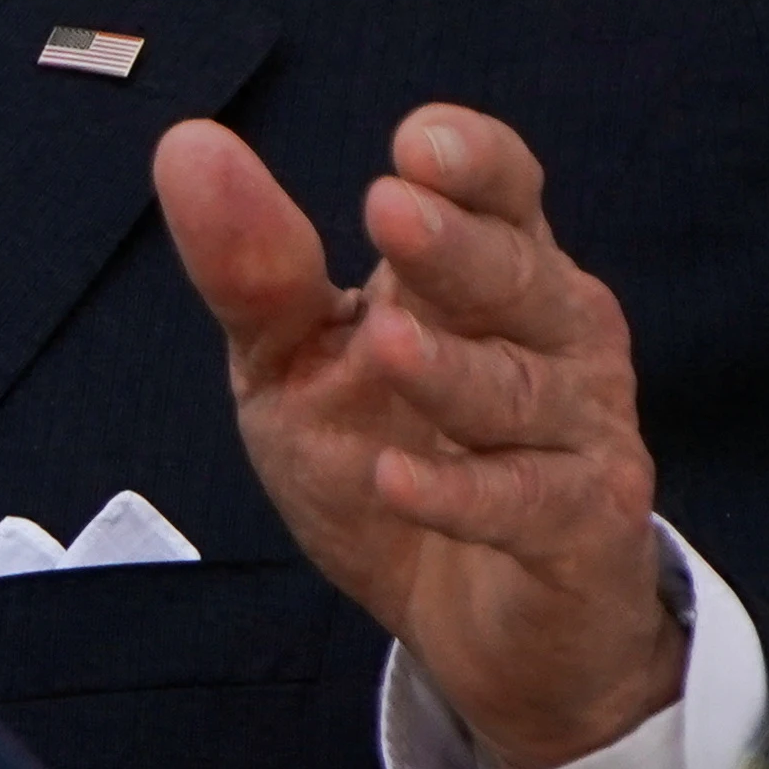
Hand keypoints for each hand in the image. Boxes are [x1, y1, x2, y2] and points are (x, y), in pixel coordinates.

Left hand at [153, 105, 682, 768]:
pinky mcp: (581, 526)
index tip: (417, 141)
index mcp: (491, 274)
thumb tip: (187, 144)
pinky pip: (526, 502)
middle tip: (390, 208)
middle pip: (518, 275)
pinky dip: (459, 494)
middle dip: (458, 245)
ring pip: (520, 389)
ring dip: (451, 368)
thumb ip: (255, 269)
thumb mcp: (295, 361)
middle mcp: (553, 335)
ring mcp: (577, 430)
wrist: (475, 627)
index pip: (503, 193)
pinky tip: (393, 479)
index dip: (474, 163)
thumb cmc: (389, 455)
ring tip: (384, 343)